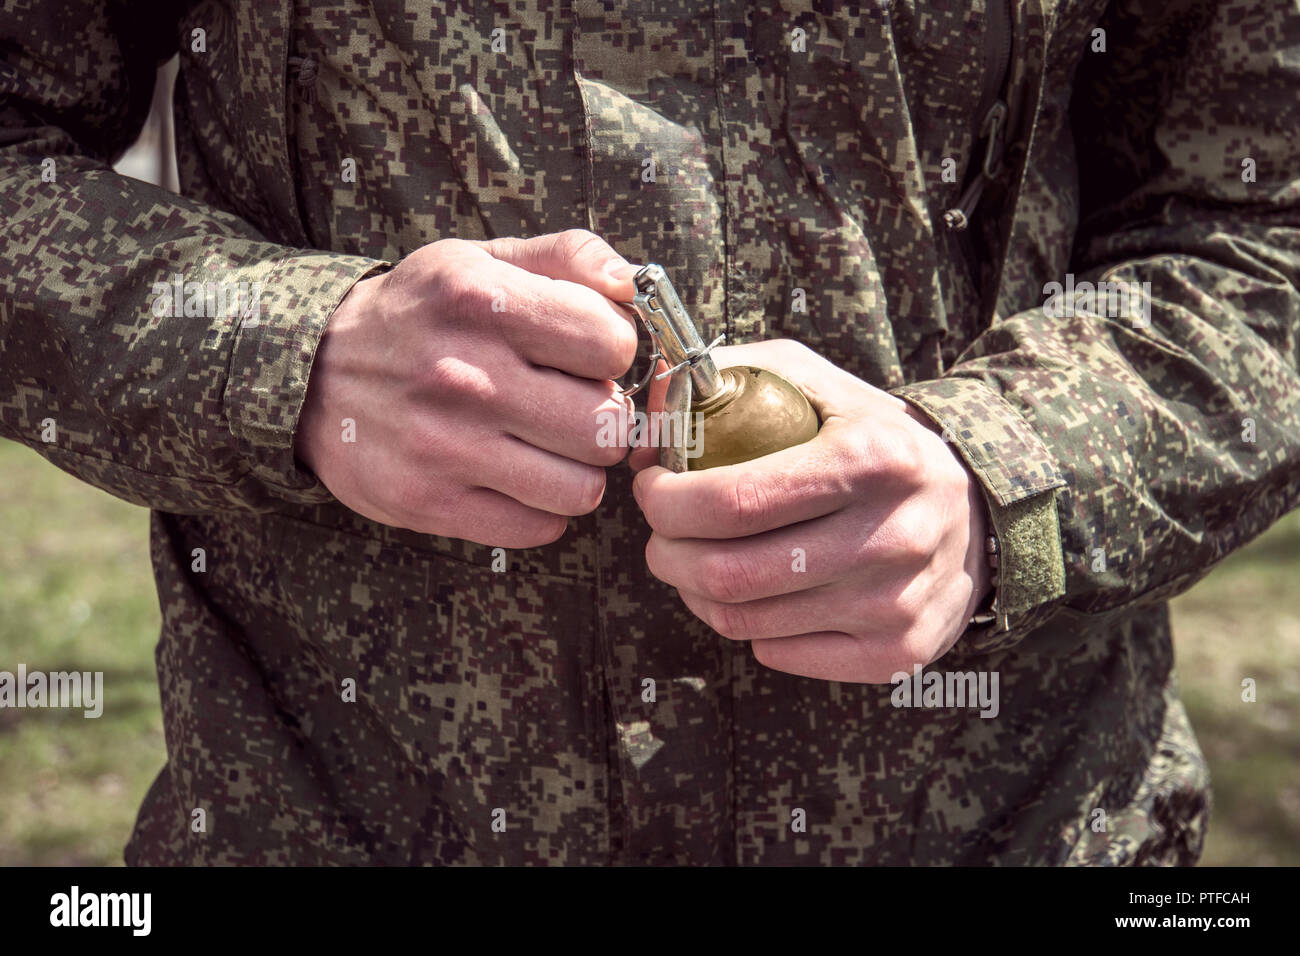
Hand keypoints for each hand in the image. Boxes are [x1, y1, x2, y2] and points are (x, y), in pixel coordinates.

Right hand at [296, 230, 639, 546]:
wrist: (310, 373)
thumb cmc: (418, 314)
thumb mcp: (479, 258)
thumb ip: (567, 256)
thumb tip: (632, 286)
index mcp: (481, 302)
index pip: (613, 344)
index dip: (612, 351)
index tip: (585, 355)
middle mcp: (463, 377)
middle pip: (607, 426)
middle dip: (602, 417)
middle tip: (570, 407)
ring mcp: (445, 448)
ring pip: (582, 489)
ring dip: (575, 471)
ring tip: (544, 446)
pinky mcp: (429, 504)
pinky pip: (539, 528)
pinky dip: (539, 510)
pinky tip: (514, 477)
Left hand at [630, 339, 991, 682]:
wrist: (978, 515)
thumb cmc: (875, 443)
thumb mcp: (818, 385)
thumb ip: (731, 379)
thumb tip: (651, 412)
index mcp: (870, 459)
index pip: (731, 501)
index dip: (666, 502)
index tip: (652, 487)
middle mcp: (890, 536)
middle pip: (729, 572)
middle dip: (666, 554)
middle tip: (662, 535)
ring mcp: (895, 604)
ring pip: (743, 620)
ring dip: (695, 592)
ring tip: (696, 562)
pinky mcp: (896, 653)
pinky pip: (778, 653)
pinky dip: (746, 626)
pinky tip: (756, 594)